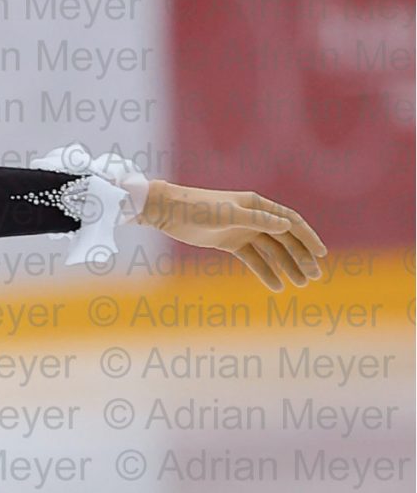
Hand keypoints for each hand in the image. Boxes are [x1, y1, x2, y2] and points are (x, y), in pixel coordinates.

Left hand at [141, 179, 327, 292]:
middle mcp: (254, 217)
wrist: (169, 211)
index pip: (291, 223)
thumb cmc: (199, 208)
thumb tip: (288, 226)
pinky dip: (264, 272)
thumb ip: (258, 220)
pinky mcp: (229, 242)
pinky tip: (276, 287)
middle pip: (285, 239)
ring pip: (271, 251)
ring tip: (300, 284)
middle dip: (301, 257)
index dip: (308, 238)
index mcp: (258, 205)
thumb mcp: (229, 215)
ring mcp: (242, 230)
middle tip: (313, 277)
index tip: (322, 254)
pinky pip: (253, 259)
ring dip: (286, 266)